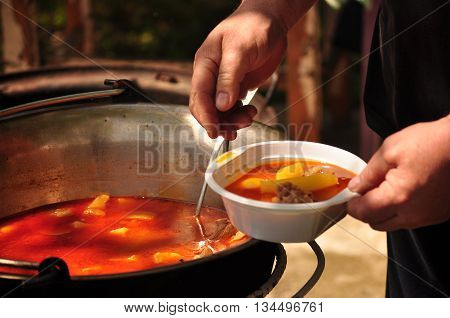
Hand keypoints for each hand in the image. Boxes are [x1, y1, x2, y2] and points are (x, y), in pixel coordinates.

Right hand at [189, 0, 314, 138]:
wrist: (272, 19)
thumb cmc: (253, 27)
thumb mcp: (240, 50)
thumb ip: (229, 78)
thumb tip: (221, 106)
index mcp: (204, 64)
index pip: (198, 96)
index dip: (205, 116)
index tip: (215, 132)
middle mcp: (211, 75)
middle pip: (206, 107)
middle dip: (219, 122)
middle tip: (235, 132)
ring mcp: (224, 81)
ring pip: (220, 110)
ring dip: (232, 120)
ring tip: (249, 118)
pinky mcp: (237, 85)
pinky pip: (232, 106)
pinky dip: (239, 113)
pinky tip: (250, 111)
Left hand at [347, 115, 449, 230]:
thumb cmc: (431, 142)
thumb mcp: (389, 150)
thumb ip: (368, 173)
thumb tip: (355, 188)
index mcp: (398, 197)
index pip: (363, 213)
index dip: (352, 204)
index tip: (349, 195)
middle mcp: (414, 214)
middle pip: (376, 223)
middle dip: (366, 209)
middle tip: (366, 189)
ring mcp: (428, 217)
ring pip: (393, 224)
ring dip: (383, 211)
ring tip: (386, 187)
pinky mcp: (439, 215)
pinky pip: (411, 220)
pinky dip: (401, 210)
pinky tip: (404, 190)